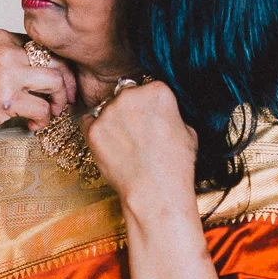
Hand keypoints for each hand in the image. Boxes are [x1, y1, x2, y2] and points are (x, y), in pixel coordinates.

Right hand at [0, 28, 74, 157]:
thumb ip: (11, 59)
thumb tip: (47, 71)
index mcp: (1, 37)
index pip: (43, 46)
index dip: (57, 66)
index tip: (59, 83)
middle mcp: (6, 50)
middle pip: (56, 61)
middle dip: (66, 83)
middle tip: (65, 100)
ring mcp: (7, 73)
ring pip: (55, 82)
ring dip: (58, 102)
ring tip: (50, 113)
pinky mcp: (7, 99)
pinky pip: (42, 108)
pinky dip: (42, 120)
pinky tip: (33, 126)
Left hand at [84, 81, 198, 217]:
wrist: (155, 191)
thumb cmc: (176, 165)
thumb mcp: (188, 131)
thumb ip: (171, 115)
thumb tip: (163, 114)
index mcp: (158, 90)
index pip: (148, 88)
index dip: (149, 105)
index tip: (150, 119)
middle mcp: (131, 94)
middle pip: (125, 94)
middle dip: (129, 109)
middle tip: (135, 132)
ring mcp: (109, 111)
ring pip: (106, 108)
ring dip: (112, 120)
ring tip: (124, 145)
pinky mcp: (93, 129)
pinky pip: (89, 122)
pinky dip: (96, 132)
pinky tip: (109, 147)